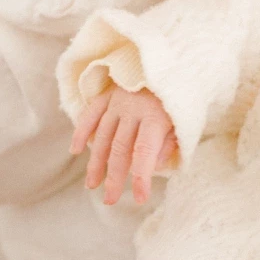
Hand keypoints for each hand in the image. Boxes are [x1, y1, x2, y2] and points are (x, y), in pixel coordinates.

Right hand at [71, 86, 176, 205]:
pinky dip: (81, 132)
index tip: (140, 198)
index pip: (144, 153)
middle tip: (110, 200)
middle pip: (120, 149)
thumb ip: (169, 143)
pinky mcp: (107, 94)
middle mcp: (133, 109)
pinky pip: (90, 114)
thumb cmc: (179, 98)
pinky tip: (75, 151)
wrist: (172, 60)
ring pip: (102, 136)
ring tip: (92, 184)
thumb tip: (152, 165)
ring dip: (96, 163)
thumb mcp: (184, 121)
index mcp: (155, 117)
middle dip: (115, 178)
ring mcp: (117, 101)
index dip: (141, 177)